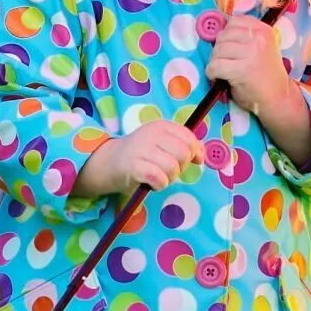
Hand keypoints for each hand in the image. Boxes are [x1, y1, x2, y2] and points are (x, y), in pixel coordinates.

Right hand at [74, 119, 198, 196]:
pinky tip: (154, 183)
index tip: (194, 160)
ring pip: (172, 167)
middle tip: (169, 170)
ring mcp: (141, 149)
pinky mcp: (133, 166)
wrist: (109, 163)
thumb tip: (201, 157)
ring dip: (169, 177)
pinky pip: (159, 178)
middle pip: (183, 153)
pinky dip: (160, 184)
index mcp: (160, 126)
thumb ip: (183, 146)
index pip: (188, 137)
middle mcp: (151, 134)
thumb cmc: (141, 155)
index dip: (195, 151)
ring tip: (159, 176)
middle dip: (181, 166)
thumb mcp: (162, 144)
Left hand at [205, 16, 298, 119]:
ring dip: (215, 61)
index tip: (230, 49)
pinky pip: (215, 66)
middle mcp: (258, 38)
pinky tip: (218, 78)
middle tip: (225, 62)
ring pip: (217, 50)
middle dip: (219, 49)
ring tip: (223, 70)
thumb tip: (218, 34)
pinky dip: (212, 73)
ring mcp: (251, 53)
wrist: (278, 98)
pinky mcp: (242, 70)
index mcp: (263, 30)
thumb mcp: (261, 48)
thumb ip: (245, 37)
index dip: (227, 36)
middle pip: (223, 35)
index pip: (234, 22)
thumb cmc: (265, 75)